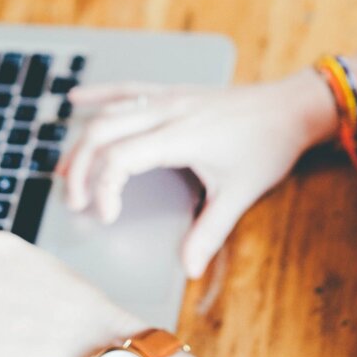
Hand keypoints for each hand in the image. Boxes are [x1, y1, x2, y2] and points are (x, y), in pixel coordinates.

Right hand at [57, 70, 336, 277]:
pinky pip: (128, 89)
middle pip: (102, 133)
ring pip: (109, 113)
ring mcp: (169, 98)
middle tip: (75, 202)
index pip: (120, 158)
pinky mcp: (173, 93)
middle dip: (79, 169)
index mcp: (180, 136)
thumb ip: (210, 232)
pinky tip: (77, 99)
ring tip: (64, 171)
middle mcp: (167, 112)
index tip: (107, 217)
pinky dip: (100, 95)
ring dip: (82, 141)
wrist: (291, 107)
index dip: (103, 189)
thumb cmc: (268, 146)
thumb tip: (189, 268)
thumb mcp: (240, 193)